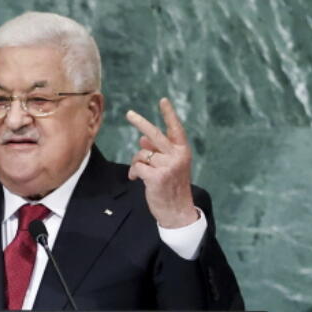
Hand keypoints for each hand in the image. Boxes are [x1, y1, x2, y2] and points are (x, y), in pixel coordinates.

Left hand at [125, 98, 199, 228]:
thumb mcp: (170, 166)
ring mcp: (167, 166)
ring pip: (141, 154)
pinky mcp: (156, 177)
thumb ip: (158, 152)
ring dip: (135, 163)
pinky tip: (137, 180)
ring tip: (138, 174)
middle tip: (129, 113)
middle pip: (155, 135)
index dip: (169, 114)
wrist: (177, 210)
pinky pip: (137, 167)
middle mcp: (177, 156)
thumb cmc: (172, 187)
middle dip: (140, 122)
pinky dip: (133, 172)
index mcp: (183, 151)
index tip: (163, 100)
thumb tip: (142, 139)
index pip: (176, 129)